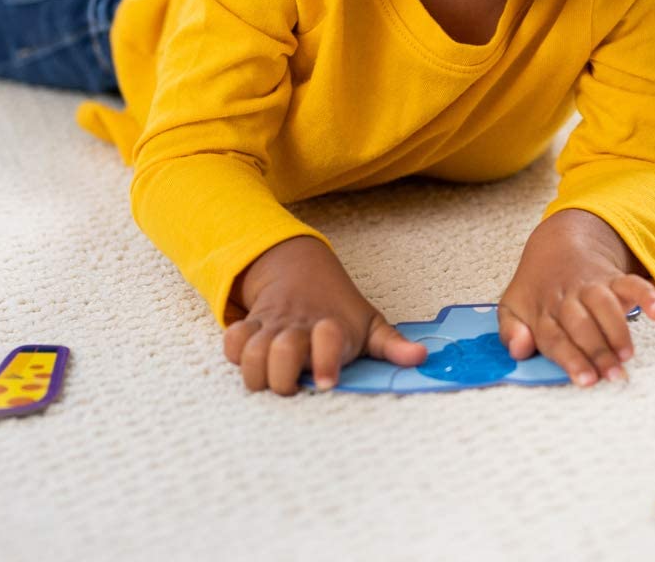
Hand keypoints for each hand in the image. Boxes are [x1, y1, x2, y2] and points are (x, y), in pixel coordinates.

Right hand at [223, 236, 426, 395]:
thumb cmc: (339, 307)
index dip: (325, 361)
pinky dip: (236, 355)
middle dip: (283, 377)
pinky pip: (231, 341)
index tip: (325, 384)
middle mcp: (299, 325)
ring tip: (272, 380)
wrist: (299, 267)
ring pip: (250, 351)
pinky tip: (253, 361)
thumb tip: (423, 358)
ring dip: (257, 373)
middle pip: (281, 351)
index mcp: (332, 326)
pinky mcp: (249, 325)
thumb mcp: (370, 323)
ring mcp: (271, 325)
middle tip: (294, 387)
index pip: (328, 338)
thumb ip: (393, 345)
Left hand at [497, 210, 654, 386]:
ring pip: (604, 305)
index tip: (585, 379)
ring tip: (627, 355)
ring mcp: (590, 286)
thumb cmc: (536, 290)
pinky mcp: (613, 278)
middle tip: (612, 376)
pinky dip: (647, 295)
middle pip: (580, 324)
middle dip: (596, 351)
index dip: (569, 358)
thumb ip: (510, 332)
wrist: (557, 246)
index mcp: (541, 311)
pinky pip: (631, 283)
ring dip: (617, 329)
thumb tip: (518, 349)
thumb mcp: (512, 308)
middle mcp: (566, 298)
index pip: (553, 337)